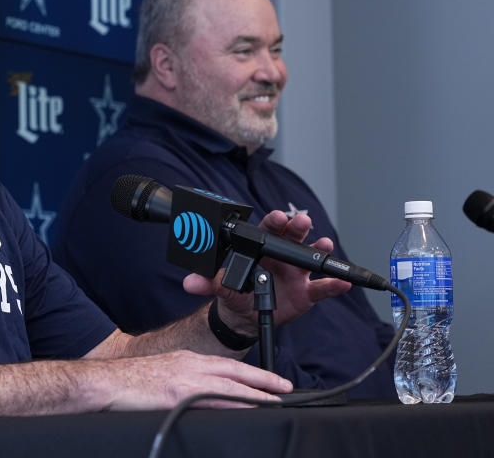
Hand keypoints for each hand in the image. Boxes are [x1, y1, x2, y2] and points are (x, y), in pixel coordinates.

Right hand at [93, 349, 291, 409]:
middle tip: (286, 387)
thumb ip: (182, 385)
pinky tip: (250, 408)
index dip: (249, 373)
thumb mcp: (160, 377)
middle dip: (263, 378)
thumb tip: (199, 400)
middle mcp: (188, 365)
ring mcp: (185, 379)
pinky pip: (215, 398)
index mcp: (184, 361)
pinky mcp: (179, 394)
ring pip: (230, 383)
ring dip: (257, 392)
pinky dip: (237, 402)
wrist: (104, 383)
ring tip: (277, 400)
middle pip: (235, 370)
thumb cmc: (126, 383)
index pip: (224, 365)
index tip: (267, 380)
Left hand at [182, 211, 350, 335]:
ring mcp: (296, 274)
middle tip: (303, 221)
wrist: (246, 316)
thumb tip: (190, 282)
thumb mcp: (221, 289)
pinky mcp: (306, 293)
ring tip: (325, 244)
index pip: (267, 232)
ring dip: (319, 250)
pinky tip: (343, 282)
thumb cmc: (236, 294)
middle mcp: (281, 258)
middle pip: (292, 239)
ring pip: (310, 259)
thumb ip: (208, 284)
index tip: (277, 216)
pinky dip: (333, 285)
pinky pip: (322, 287)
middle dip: (298, 229)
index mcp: (260, 251)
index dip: (273, 223)